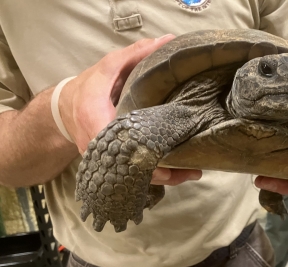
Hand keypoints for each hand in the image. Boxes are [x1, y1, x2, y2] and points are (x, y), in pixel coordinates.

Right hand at [58, 34, 201, 185]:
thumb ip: (135, 55)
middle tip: (194, 169)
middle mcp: (99, 146)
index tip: (174, 153)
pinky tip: (178, 172)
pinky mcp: (111, 164)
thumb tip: (166, 41)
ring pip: (136, 175)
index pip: (124, 141)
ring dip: (165, 176)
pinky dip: (155, 174)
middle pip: (134, 165)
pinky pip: (134, 174)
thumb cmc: (89, 86)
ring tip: (192, 173)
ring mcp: (105, 159)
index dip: (148, 152)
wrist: (65, 109)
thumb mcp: (109, 66)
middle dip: (165, 170)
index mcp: (97, 119)